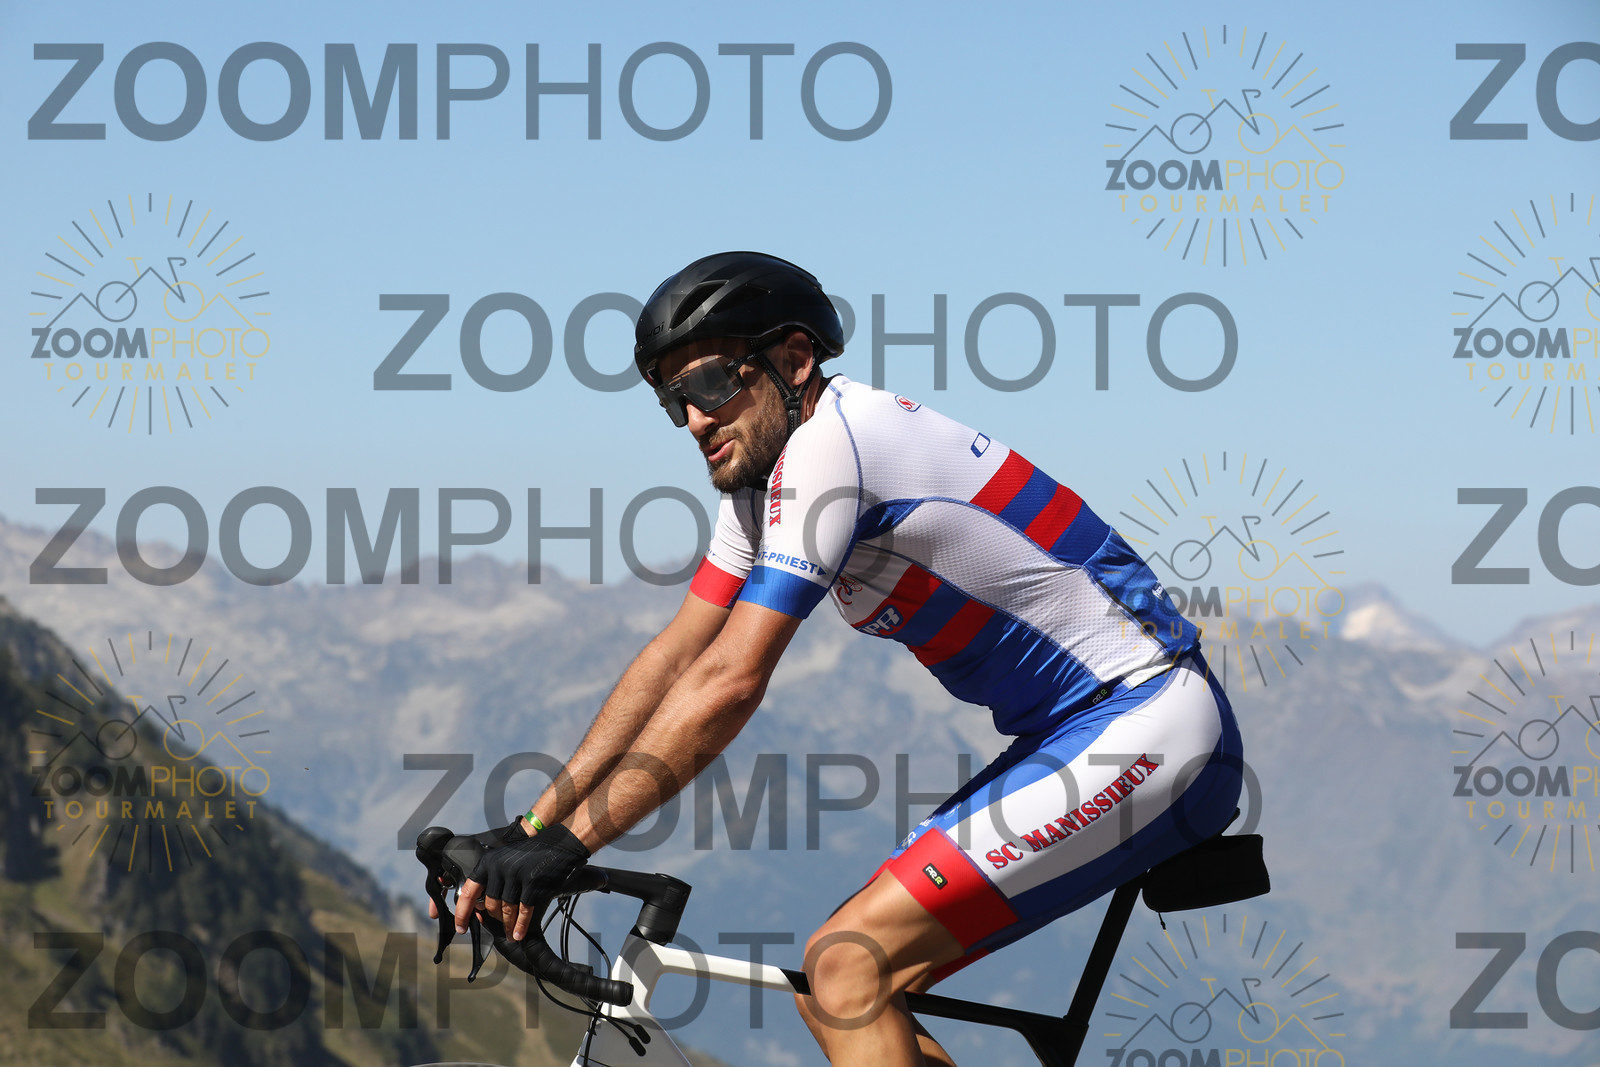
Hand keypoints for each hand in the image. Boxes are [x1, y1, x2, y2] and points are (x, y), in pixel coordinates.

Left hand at [453, 823, 589, 941]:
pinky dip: (521, 925)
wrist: (559, 844)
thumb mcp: (506, 860)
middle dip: (494, 920)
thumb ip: (492, 879)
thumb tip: (479, 907)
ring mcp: (517, 875)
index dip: (462, 913)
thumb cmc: (532, 854)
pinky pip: (524, 910)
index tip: (461, 927)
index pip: (469, 891)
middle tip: (500, 929)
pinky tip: (519, 934)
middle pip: (490, 904)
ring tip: (510, 935)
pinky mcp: (533, 883)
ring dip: (507, 926)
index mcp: (489, 862)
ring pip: (506, 910)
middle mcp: (500, 868)